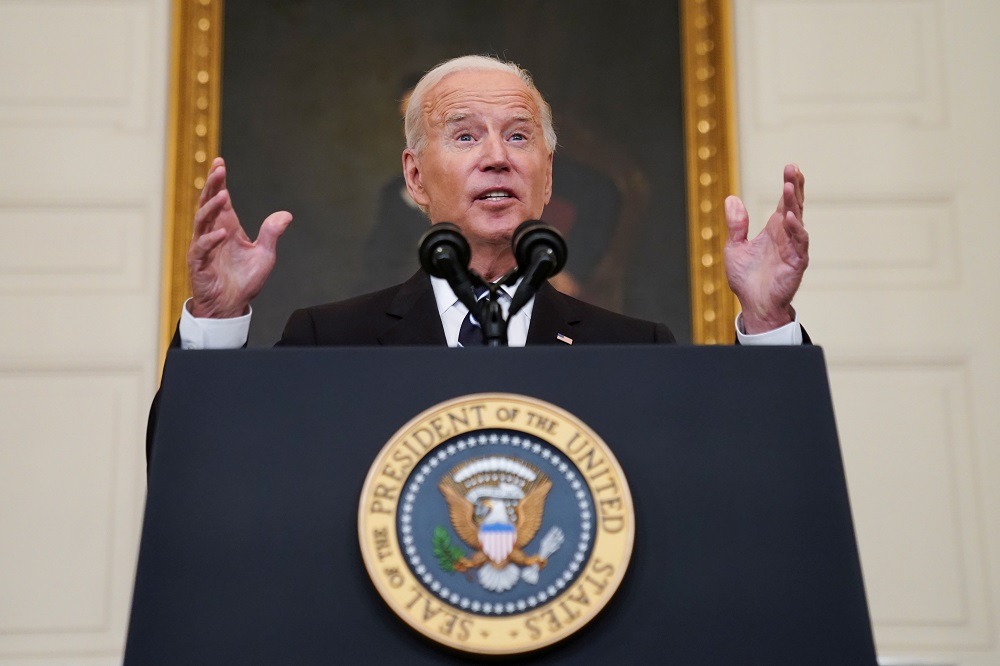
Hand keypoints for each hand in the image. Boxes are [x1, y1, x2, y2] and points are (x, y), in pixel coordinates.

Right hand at [187, 158, 291, 318]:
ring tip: (223, 195)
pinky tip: (222, 232)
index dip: (219, 182)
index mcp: (227, 227)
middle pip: (208, 203)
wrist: (231, 306)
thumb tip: (286, 215)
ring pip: (202, 221)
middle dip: (212, 185)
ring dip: (212, 208)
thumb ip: (271, 234)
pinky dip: (212, 239)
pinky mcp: (199, 263)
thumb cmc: (244, 281)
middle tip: (218, 169)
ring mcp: (204, 247)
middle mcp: (213, 233)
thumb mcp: (264, 255)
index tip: (220, 163)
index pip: (221, 199)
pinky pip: (202, 248)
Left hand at [724, 164, 808, 333]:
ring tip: (789, 187)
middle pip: (794, 206)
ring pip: (797, 221)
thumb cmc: (747, 278)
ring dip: (794, 204)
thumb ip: (736, 224)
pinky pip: (799, 244)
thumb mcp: (735, 247)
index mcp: (774, 229)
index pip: (785, 202)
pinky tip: (788, 217)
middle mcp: (786, 236)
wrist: (753, 305)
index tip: (790, 166)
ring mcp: (793, 248)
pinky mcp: (796, 263)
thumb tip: (731, 198)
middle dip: (795, 187)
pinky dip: (795, 230)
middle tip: (792, 168)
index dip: (789, 184)